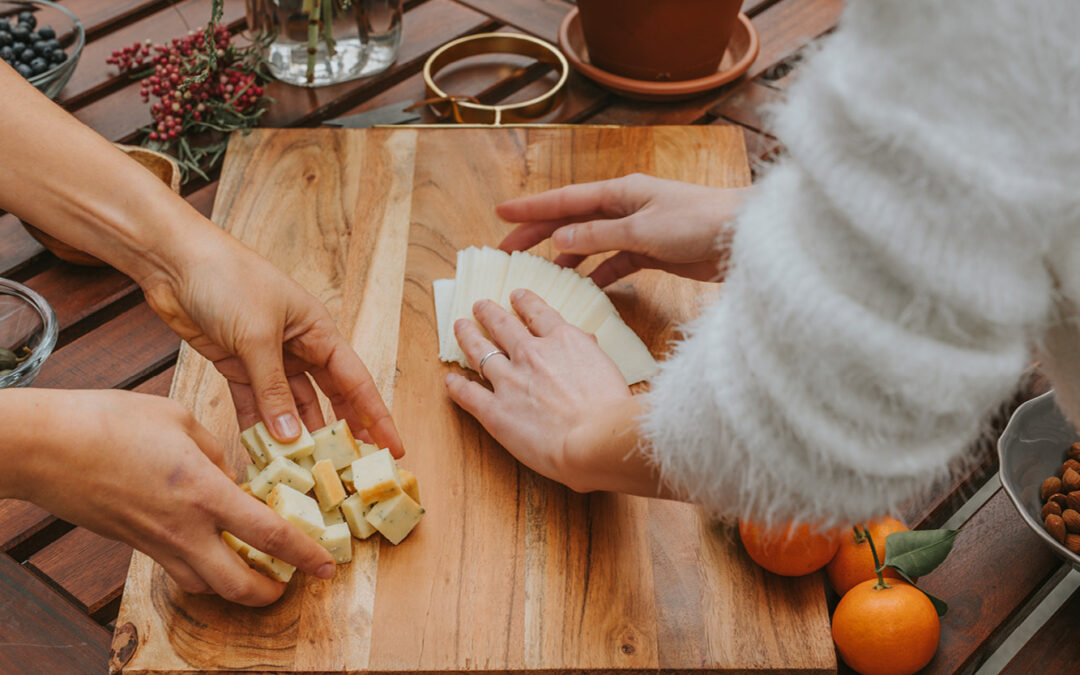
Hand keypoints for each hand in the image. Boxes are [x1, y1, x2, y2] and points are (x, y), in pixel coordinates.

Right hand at [9, 389, 334, 605]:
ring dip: (236, 586)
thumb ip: (214, 451)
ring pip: (207, 587)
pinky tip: (211, 550)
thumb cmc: (110, 422)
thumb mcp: (179, 420)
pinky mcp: (135, 545)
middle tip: (291, 582)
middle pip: (238, 585)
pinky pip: (179, 572)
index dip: (305, 554)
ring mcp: (156, 543)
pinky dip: (203, 572)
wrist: (46, 446)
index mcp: (204, 492)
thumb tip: (229, 473)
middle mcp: (184, 529)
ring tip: (256, 569)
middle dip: (271, 592)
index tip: (327, 564)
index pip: (269, 534)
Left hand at [140, 231, 402, 456]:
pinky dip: (257, 427)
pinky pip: (254, 404)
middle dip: (338, 434)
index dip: (376, 417)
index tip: (393, 449)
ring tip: (303, 471)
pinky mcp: (236, 365)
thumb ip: (273, 388)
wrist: (175, 261)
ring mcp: (268, 358)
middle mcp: (299, 347)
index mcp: (318, 331)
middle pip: (328, 399)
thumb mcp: (257, 336)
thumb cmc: (227, 279)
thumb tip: (290, 436)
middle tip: (350, 470)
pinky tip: (262, 453)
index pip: (356, 382)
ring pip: (289, 406)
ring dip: (293, 436)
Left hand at [444, 290, 663, 496]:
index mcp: (563, 340)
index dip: (524, 302)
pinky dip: (456, 386)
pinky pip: (468, 394)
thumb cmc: (612, 410)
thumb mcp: (608, 368)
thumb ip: (590, 351)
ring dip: (467, 336)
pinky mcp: (495, 411)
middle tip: (479, 305)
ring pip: (480, 351)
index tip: (516, 296)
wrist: (596, 438)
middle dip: (489, 312)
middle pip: (502, 325)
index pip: (537, 312)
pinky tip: (450, 380)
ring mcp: (510, 380)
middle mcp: (532, 354)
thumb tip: (587, 340)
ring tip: (460, 326)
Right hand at [497, 173, 748, 286]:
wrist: (743, 237)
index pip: (566, 199)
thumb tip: (560, 237)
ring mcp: (639, 230)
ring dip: (568, 255)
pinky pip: (616, 262)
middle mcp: (626, 207)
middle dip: (540, 233)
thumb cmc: (698, 223)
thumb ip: (599, 235)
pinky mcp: (654, 252)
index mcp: (621, 192)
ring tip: (541, 272)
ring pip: (592, 242)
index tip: (501, 213)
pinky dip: (600, 273)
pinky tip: (585, 286)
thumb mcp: (642, 230)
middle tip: (508, 250)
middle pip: (573, 220)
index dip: (532, 208)